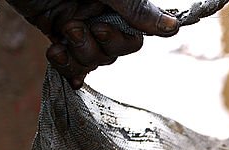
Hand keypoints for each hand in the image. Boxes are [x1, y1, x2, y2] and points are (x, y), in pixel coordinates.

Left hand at [7, 0, 180, 86]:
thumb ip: (135, 7)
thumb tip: (174, 27)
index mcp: (119, 2)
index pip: (137, 34)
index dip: (123, 39)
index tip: (102, 28)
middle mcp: (103, 14)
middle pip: (117, 52)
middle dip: (98, 47)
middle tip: (78, 28)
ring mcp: (81, 26)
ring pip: (95, 60)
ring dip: (78, 52)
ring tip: (62, 30)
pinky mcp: (58, 34)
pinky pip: (72, 64)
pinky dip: (64, 65)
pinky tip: (54, 53)